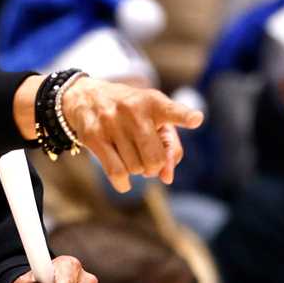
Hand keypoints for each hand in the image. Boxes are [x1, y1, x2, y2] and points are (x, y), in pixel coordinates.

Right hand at [62, 76, 202, 191]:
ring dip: (136, 170)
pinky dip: (123, 184)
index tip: (196, 119)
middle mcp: (133, 110)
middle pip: (154, 158)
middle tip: (147, 157)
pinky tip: (123, 179)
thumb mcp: (155, 120)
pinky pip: (116, 173)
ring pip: (135, 168)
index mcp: (154, 102)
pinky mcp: (93, 136)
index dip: (185, 117)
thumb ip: (169, 148)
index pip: (172, 111)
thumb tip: (166, 178)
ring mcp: (111, 122)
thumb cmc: (132, 114)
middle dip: (153, 166)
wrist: (87, 98)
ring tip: (129, 155)